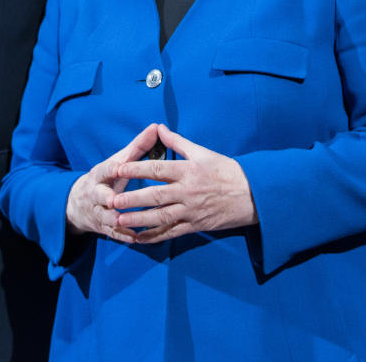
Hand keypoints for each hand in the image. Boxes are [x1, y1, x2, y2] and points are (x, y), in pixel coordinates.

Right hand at [65, 123, 159, 242]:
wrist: (77, 203)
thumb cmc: (106, 178)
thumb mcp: (116, 162)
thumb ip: (137, 147)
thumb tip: (156, 127)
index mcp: (99, 175)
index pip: (104, 170)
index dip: (111, 169)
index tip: (118, 169)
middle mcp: (95, 194)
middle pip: (100, 196)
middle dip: (107, 199)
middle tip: (116, 201)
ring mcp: (97, 212)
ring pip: (106, 217)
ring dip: (117, 221)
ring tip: (131, 223)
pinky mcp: (102, 228)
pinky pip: (113, 233)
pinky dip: (124, 236)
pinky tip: (137, 238)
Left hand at [111, 124, 257, 242]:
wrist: (253, 195)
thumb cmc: (227, 170)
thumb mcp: (203, 152)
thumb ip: (178, 141)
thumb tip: (158, 127)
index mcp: (189, 170)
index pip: (157, 169)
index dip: (136, 169)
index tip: (118, 169)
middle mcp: (188, 191)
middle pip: (155, 196)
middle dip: (132, 199)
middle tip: (112, 201)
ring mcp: (191, 210)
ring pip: (161, 217)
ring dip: (139, 220)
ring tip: (119, 221)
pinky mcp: (196, 225)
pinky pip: (172, 232)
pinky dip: (154, 236)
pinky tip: (139, 238)